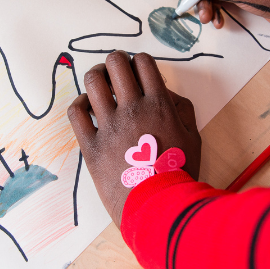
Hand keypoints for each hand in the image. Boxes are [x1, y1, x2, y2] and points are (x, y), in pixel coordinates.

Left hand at [67, 51, 200, 227]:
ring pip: (93, 81)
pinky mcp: (91, 145)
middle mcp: (132, 109)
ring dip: (96, 76)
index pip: (143, 62)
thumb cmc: (179, 174)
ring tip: (100, 84)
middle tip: (116, 71)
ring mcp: (109, 126)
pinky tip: (88, 107)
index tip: (137, 71)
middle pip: (116, 63)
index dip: (138, 61)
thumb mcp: (193, 137)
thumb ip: (182, 108)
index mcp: (159, 104)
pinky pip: (76, 112)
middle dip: (115, 61)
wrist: (159, 208)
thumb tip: (164, 91)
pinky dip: (80, 103)